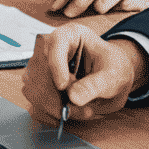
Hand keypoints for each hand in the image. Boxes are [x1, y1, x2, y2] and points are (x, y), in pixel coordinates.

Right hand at [22, 24, 148, 123]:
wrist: (114, 81)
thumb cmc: (114, 70)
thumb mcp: (113, 76)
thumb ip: (95, 85)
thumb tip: (73, 97)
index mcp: (71, 34)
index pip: (55, 42)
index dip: (56, 65)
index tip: (63, 86)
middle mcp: (52, 47)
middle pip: (39, 66)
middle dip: (54, 93)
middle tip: (76, 109)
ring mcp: (44, 65)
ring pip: (33, 84)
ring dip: (53, 104)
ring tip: (79, 111)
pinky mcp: (41, 83)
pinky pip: (35, 98)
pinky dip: (49, 111)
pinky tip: (69, 113)